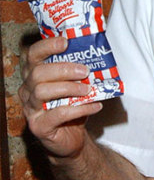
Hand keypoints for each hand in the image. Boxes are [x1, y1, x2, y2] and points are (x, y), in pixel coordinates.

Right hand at [18, 36, 104, 160]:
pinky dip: (80, 108)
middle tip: (85, 71)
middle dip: (63, 69)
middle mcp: (28, 91)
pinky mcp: (39, 126)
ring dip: (70, 88)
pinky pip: (58, 114)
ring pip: (43, 92)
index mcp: (34, 76)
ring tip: (89, 90)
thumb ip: (80, 71)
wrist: (72, 137)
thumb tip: (100, 52)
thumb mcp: (76, 85)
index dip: (46, 46)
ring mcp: (31, 109)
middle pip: (37, 74)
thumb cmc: (72, 106)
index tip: (65, 42)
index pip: (32, 56)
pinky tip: (95, 106)